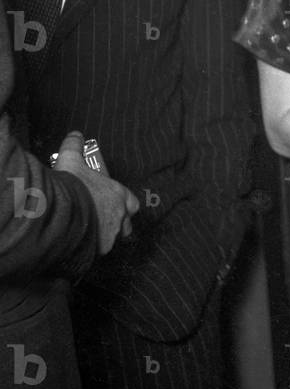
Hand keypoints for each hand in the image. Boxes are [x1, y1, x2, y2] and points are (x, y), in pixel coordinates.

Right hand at [53, 132, 138, 254]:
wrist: (59, 212)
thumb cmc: (70, 186)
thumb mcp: (71, 161)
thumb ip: (74, 146)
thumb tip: (75, 135)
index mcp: (119, 196)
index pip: (131, 202)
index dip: (123, 204)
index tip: (113, 203)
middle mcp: (119, 217)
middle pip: (126, 225)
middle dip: (117, 224)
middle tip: (101, 222)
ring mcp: (109, 235)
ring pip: (112, 240)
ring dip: (102, 237)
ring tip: (87, 235)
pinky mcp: (96, 251)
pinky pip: (95, 253)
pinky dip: (88, 250)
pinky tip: (76, 246)